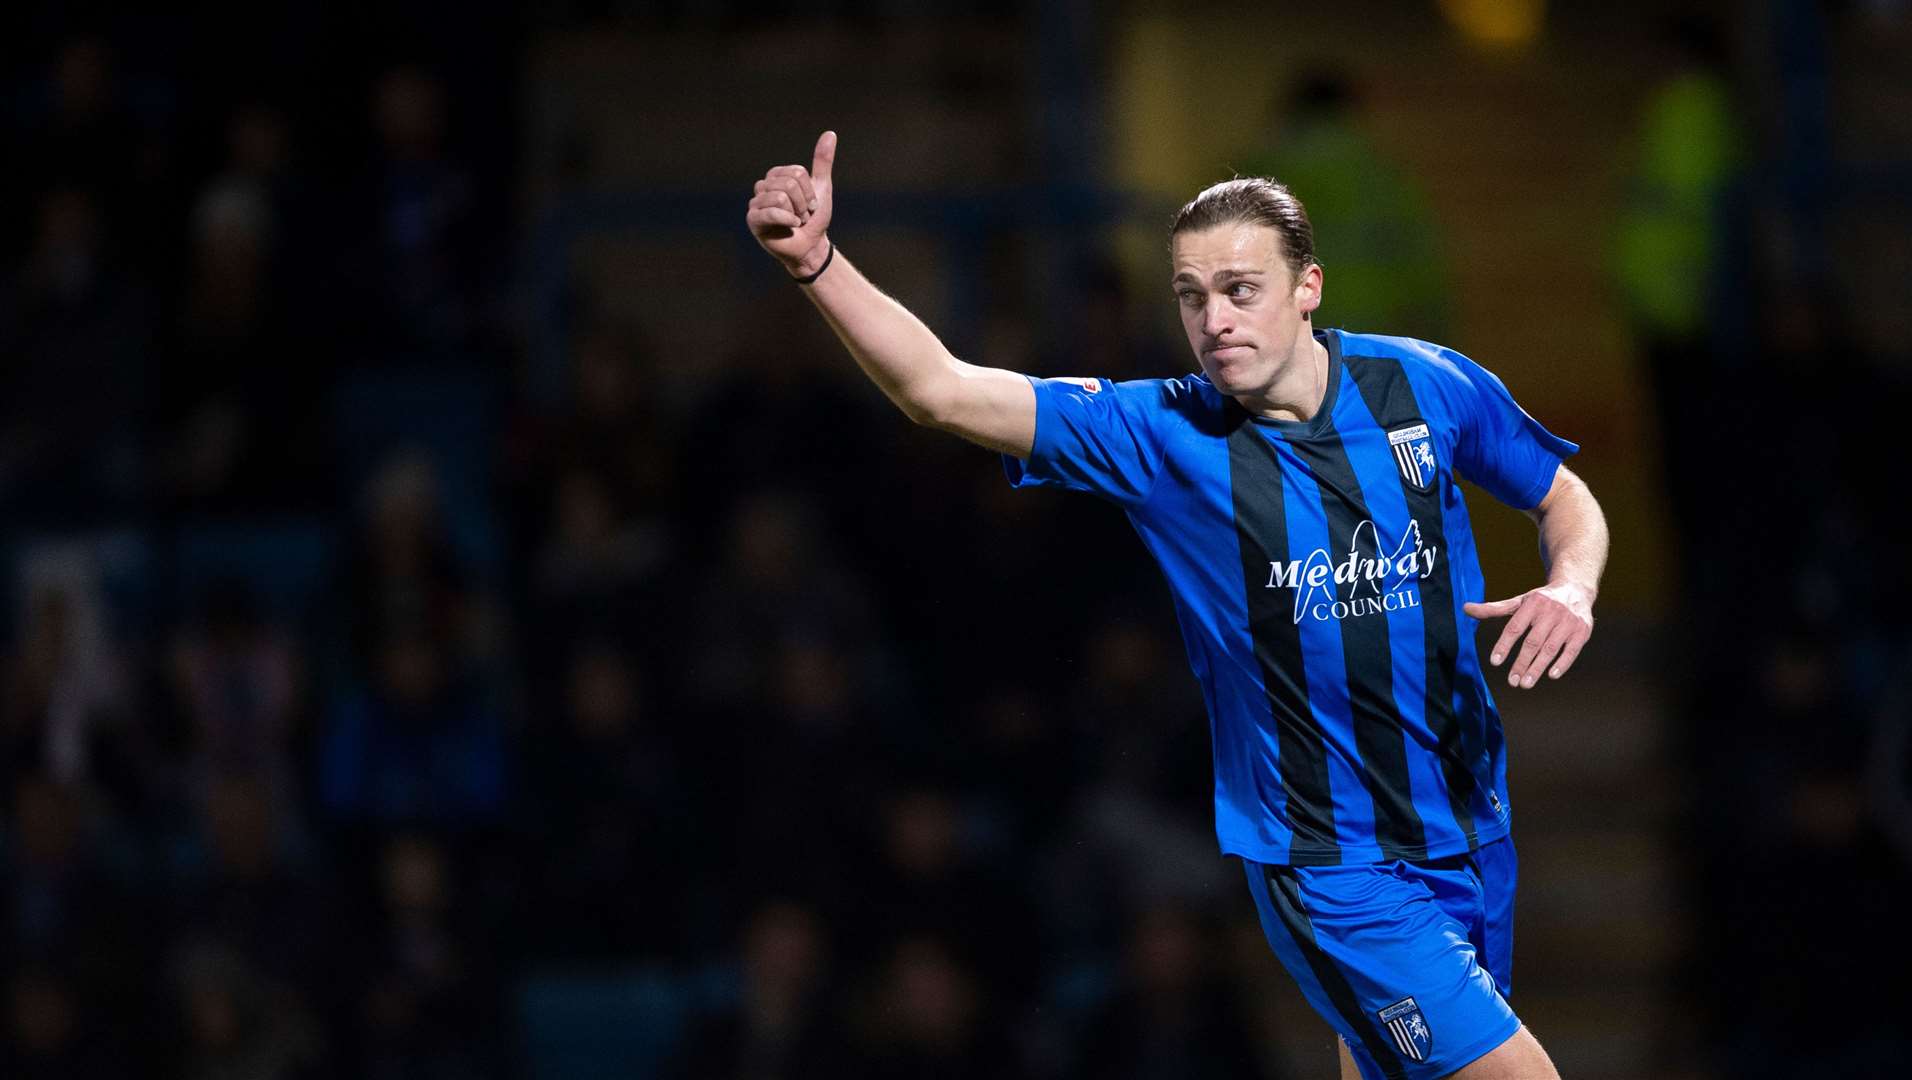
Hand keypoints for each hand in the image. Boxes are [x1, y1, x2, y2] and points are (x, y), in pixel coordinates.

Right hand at [746, 130, 835, 276]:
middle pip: (789, 184)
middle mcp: (763, 187)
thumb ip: (822, 161)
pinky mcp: (754, 220)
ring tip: (795, 221)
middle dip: (803, 203)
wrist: (811, 246)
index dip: (809, 191)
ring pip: (780, 197)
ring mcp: (756, 203)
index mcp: (777, 176)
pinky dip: (787, 220)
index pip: (797, 173)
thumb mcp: (822, 186)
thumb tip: (830, 133)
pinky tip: (790, 226)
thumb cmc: (814, 218)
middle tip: (803, 215)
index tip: (810, 205)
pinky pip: (771, 212)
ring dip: (796, 213)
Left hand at [1462, 582, 1593, 688]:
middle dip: (1521, 663)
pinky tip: (1551, 675)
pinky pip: (1572, 650)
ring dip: (1538, 668)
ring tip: (1525, 684)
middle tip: (1512, 681)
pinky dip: (1562, 663)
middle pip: (1533, 642)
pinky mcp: (1582, 631)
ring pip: (1550, 648)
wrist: (1575, 590)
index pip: (1515, 627)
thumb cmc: (1541, 600)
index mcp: (1532, 604)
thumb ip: (1493, 608)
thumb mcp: (1519, 601)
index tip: (1495, 662)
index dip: (1504, 645)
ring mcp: (1568, 622)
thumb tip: (1465, 608)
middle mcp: (1551, 612)